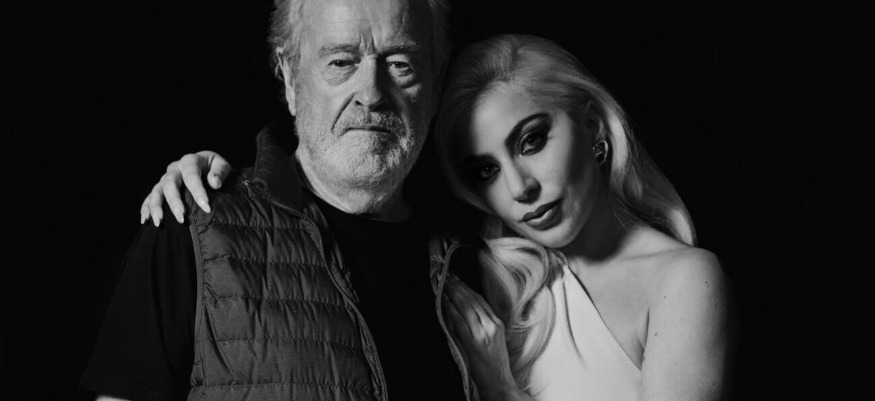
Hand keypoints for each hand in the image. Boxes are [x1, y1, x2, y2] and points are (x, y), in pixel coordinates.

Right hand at [140, 151, 231, 225]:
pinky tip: (145, 220)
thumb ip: (220, 172)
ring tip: (159, 222)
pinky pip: (149, 197)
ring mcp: (166, 178)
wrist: (207, 165)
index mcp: (190, 161)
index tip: (206, 207)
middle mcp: (175, 168)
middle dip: (174, 202)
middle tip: (182, 217)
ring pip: (156, 191)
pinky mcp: (161, 187)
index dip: (198, 191)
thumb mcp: (222, 165)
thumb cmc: (216, 168)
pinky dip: (146, 208)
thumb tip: (214, 183)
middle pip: (170, 184)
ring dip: (156, 207)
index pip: (191, 175)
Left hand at [443, 274, 520, 399]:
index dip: (467, 288)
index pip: (480, 300)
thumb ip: (482, 326)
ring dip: (453, 293)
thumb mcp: (493, 341)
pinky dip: (451, 309)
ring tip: (443, 284)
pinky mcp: (474, 341)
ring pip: (466, 307)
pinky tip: (444, 302)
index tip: (456, 279)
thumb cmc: (495, 365)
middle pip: (472, 300)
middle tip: (446, 275)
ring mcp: (483, 332)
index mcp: (497, 324)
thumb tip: (463, 313)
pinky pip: (460, 321)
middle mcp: (491, 324)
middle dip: (458, 286)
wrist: (500, 382)